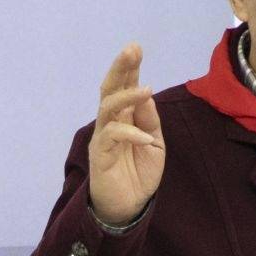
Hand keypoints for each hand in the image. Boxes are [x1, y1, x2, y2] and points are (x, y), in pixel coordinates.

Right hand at [87, 43, 165, 225]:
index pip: (124, 87)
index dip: (129, 68)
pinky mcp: (100, 155)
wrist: (129, 207)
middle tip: (131, 50)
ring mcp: (103, 137)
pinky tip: (146, 138)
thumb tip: (146, 93)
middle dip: (120, 69)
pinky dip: (131, 134)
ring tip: (146, 89)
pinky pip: (112, 136)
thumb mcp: (155, 145)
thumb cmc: (139, 174)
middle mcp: (110, 122)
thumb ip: (150, 120)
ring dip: (127, 96)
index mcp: (125, 117)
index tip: (135, 48)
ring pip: (108, 108)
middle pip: (110, 90)